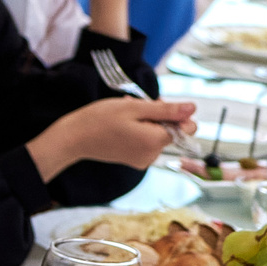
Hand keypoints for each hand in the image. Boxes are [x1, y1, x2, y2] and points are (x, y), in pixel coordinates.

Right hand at [40, 97, 196, 172]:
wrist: (74, 138)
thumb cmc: (100, 120)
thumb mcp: (134, 108)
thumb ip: (166, 110)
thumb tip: (192, 108)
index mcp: (155, 142)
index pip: (187, 128)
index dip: (176, 114)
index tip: (157, 105)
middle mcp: (153, 155)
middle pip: (172, 131)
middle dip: (159, 116)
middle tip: (137, 106)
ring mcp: (143, 160)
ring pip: (159, 135)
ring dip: (147, 121)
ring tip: (126, 114)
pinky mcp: (135, 160)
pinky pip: (147, 142)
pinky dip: (140, 130)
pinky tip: (124, 124)